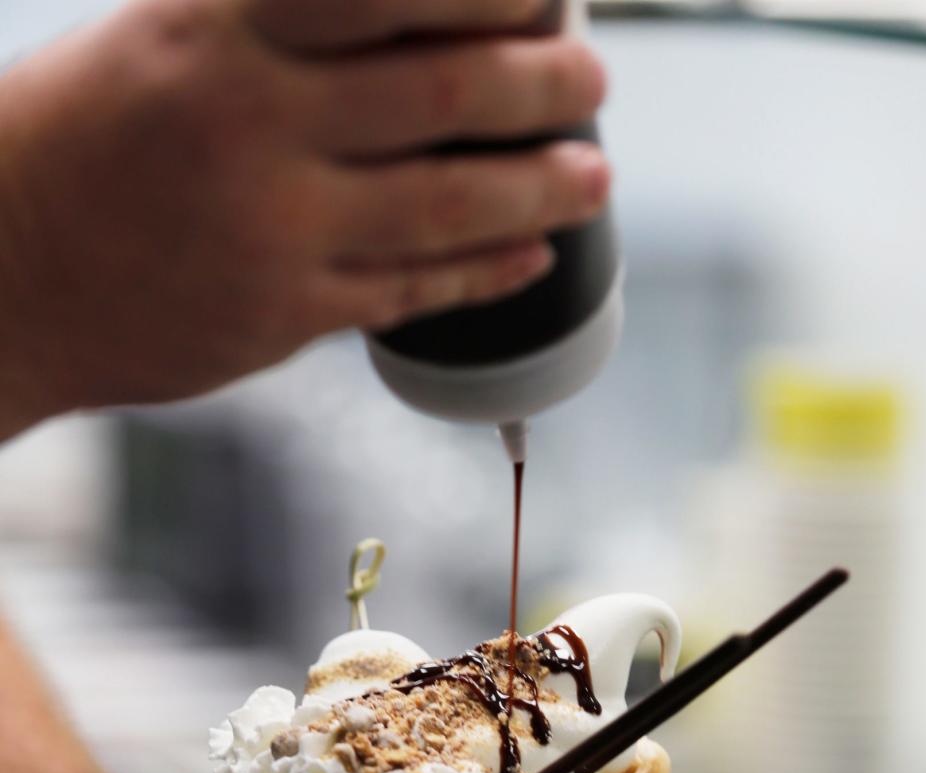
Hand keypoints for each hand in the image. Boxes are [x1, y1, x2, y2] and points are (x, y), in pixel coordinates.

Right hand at [0, 0, 609, 429]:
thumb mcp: (165, 35)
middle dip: (538, 85)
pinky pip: (408, 294)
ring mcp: (272, 228)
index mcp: (221, 31)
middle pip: (440, 91)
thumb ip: (275, 17)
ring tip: (592, 177)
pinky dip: (480, 275)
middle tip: (593, 83)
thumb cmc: (84, 138)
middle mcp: (254, 121)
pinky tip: (530, 261)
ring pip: (443, 203)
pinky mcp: (280, 316)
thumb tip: (408, 12)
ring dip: (536, 189)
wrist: (6, 271)